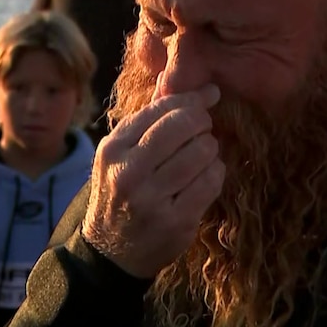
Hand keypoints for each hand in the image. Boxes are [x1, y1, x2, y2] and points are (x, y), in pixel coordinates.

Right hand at [81, 79, 224, 277]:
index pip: (161, 108)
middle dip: (202, 122)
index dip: (192, 99)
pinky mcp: (175, 222)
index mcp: (113, 148)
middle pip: (184, 125)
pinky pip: (211, 182)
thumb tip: (171, 75)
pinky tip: (205, 176)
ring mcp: (152, 199)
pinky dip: (216, 174)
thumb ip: (147, 116)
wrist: (110, 252)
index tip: (210, 96)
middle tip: (204, 129)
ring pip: (203, 152)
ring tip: (202, 156)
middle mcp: (129, 172)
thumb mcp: (121, 153)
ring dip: (210, 150)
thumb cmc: (120, 192)